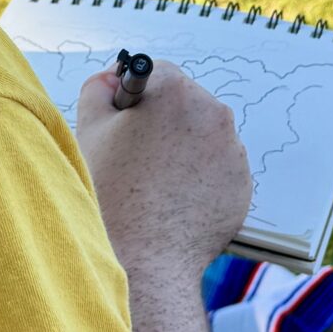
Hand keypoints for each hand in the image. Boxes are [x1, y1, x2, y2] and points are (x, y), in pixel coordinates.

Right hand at [76, 59, 253, 280]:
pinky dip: (200, 178)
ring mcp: (233, 150)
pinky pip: (218, 169)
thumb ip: (99, 88)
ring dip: (184, 149)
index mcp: (176, 92)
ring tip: (156, 183)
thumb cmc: (113, 194)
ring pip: (203, 137)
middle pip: (185, 104)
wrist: (144, 257)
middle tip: (138, 158)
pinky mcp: (242, 184)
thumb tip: (113, 77)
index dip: (137, 98)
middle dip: (163, 123)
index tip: (127, 123)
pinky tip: (175, 200)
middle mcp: (213, 114)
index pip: (157, 74)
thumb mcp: (90, 130)